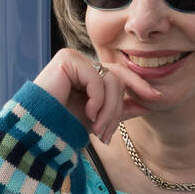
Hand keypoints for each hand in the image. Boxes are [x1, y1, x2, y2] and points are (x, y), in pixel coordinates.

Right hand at [32, 48, 161, 144]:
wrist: (36, 130)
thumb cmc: (61, 125)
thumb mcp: (97, 118)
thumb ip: (119, 108)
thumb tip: (148, 103)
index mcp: (86, 73)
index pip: (119, 74)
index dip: (139, 85)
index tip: (157, 99)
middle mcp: (80, 62)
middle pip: (117, 79)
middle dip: (117, 109)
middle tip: (107, 135)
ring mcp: (73, 58)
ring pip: (110, 80)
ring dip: (108, 110)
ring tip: (98, 131)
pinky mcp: (67, 59)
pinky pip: (97, 79)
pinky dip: (97, 101)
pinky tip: (87, 114)